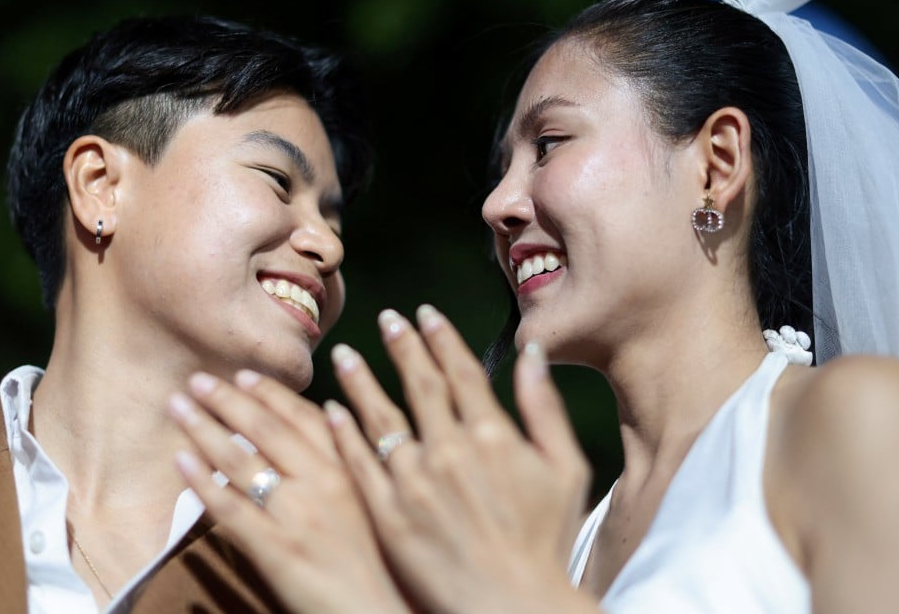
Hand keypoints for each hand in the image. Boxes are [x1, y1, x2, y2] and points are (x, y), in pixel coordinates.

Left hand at [169, 370, 410, 613]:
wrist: (369, 609)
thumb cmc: (371, 556)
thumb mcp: (366, 496)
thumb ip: (346, 456)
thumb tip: (328, 412)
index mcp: (345, 467)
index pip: (302, 417)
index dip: (270, 393)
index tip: (243, 375)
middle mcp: (321, 482)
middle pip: (266, 430)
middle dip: (228, 400)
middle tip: (197, 380)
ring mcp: (295, 514)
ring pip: (241, 460)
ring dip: (204, 428)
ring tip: (177, 407)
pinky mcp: (274, 548)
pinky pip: (229, 508)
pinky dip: (202, 481)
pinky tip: (180, 460)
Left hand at [326, 305, 594, 613]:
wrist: (511, 606)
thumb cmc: (546, 541)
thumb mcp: (566, 469)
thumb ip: (544, 407)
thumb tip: (533, 352)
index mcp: (492, 435)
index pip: (461, 372)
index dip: (442, 339)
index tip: (425, 314)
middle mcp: (448, 449)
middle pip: (420, 386)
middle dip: (402, 347)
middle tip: (386, 318)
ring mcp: (413, 481)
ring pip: (380, 418)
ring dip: (361, 381)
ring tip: (344, 353)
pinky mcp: (387, 513)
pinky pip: (359, 463)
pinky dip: (344, 433)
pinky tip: (331, 411)